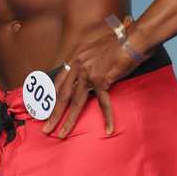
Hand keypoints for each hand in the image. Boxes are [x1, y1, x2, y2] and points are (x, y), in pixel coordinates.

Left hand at [41, 16, 142, 139]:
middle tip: (46, 129)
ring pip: (76, 102)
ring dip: (68, 120)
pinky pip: (103, 103)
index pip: (58, 82)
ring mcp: (88, 73)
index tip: (44, 110)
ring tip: (61, 134)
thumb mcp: (95, 51)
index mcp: (75, 59)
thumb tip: (85, 77)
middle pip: (62, 95)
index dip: (50, 98)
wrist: (132, 41)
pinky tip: (109, 128)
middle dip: (53, 114)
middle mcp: (78, 66)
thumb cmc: (118, 45)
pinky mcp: (102, 80)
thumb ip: (87, 63)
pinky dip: (108, 117)